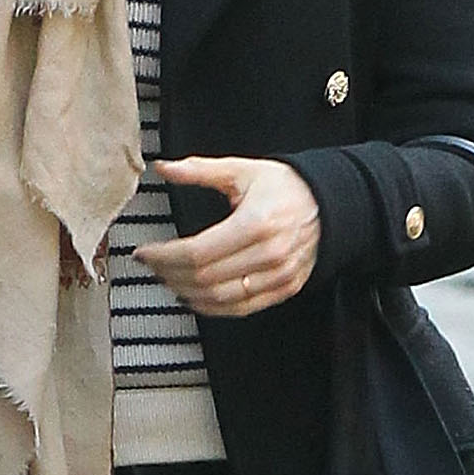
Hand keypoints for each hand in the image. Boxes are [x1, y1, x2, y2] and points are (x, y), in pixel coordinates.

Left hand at [136, 158, 320, 318]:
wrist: (329, 202)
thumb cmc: (284, 185)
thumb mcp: (242, 170)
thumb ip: (200, 170)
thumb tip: (163, 166)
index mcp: (256, 222)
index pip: (197, 252)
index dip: (163, 256)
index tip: (144, 253)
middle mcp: (269, 253)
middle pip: (204, 278)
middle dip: (169, 274)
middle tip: (151, 266)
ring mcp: (279, 276)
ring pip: (219, 298)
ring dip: (185, 293)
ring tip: (167, 279)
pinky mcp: (285, 289)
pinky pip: (240, 308)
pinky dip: (211, 308)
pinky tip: (192, 296)